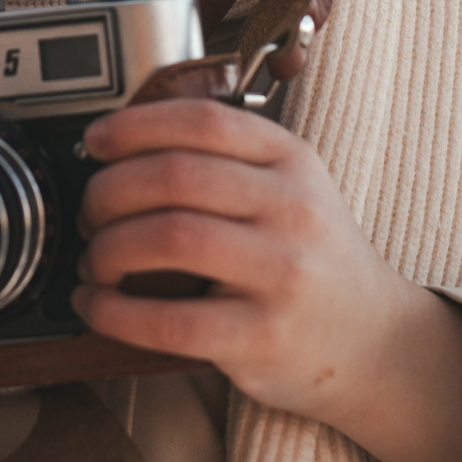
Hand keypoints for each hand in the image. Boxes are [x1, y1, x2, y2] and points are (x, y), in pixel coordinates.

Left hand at [72, 99, 461, 461]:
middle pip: (175, 176)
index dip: (135, 125)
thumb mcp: (291, 187)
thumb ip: (226, 160)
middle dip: (109, 191)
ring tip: (94, 260)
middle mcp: (293, 209)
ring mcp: (281, 273)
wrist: (372, 341)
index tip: (95, 142)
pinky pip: (168, 321)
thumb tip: (121, 146)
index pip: (203, 121)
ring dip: (108, 248)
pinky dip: (114, 312)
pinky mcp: (261, 337)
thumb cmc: (311, 257)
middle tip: (89, 212)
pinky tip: (98, 305)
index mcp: (293, 159)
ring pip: (168, 239)